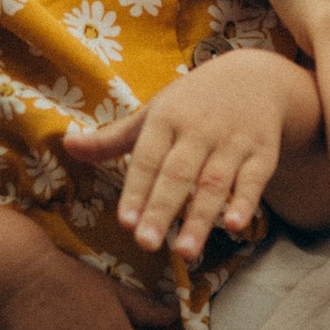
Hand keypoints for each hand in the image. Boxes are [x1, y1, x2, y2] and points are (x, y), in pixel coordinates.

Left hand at [66, 48, 316, 260]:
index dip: (136, 190)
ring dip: (200, 217)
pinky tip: (235, 226)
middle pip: (178, 173)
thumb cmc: (192, 103)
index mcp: (166, 119)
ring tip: (185, 252)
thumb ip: (112, 138)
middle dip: (162, 209)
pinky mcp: (263, 152)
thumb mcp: (154, 114)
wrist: (256, 77)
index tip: (126, 223)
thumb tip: (67, 145)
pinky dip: (245, 202)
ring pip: (214, 182)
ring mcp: (232, 141)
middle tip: (146, 244)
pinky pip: (254, 180)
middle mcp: (198, 130)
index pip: (147, 158)